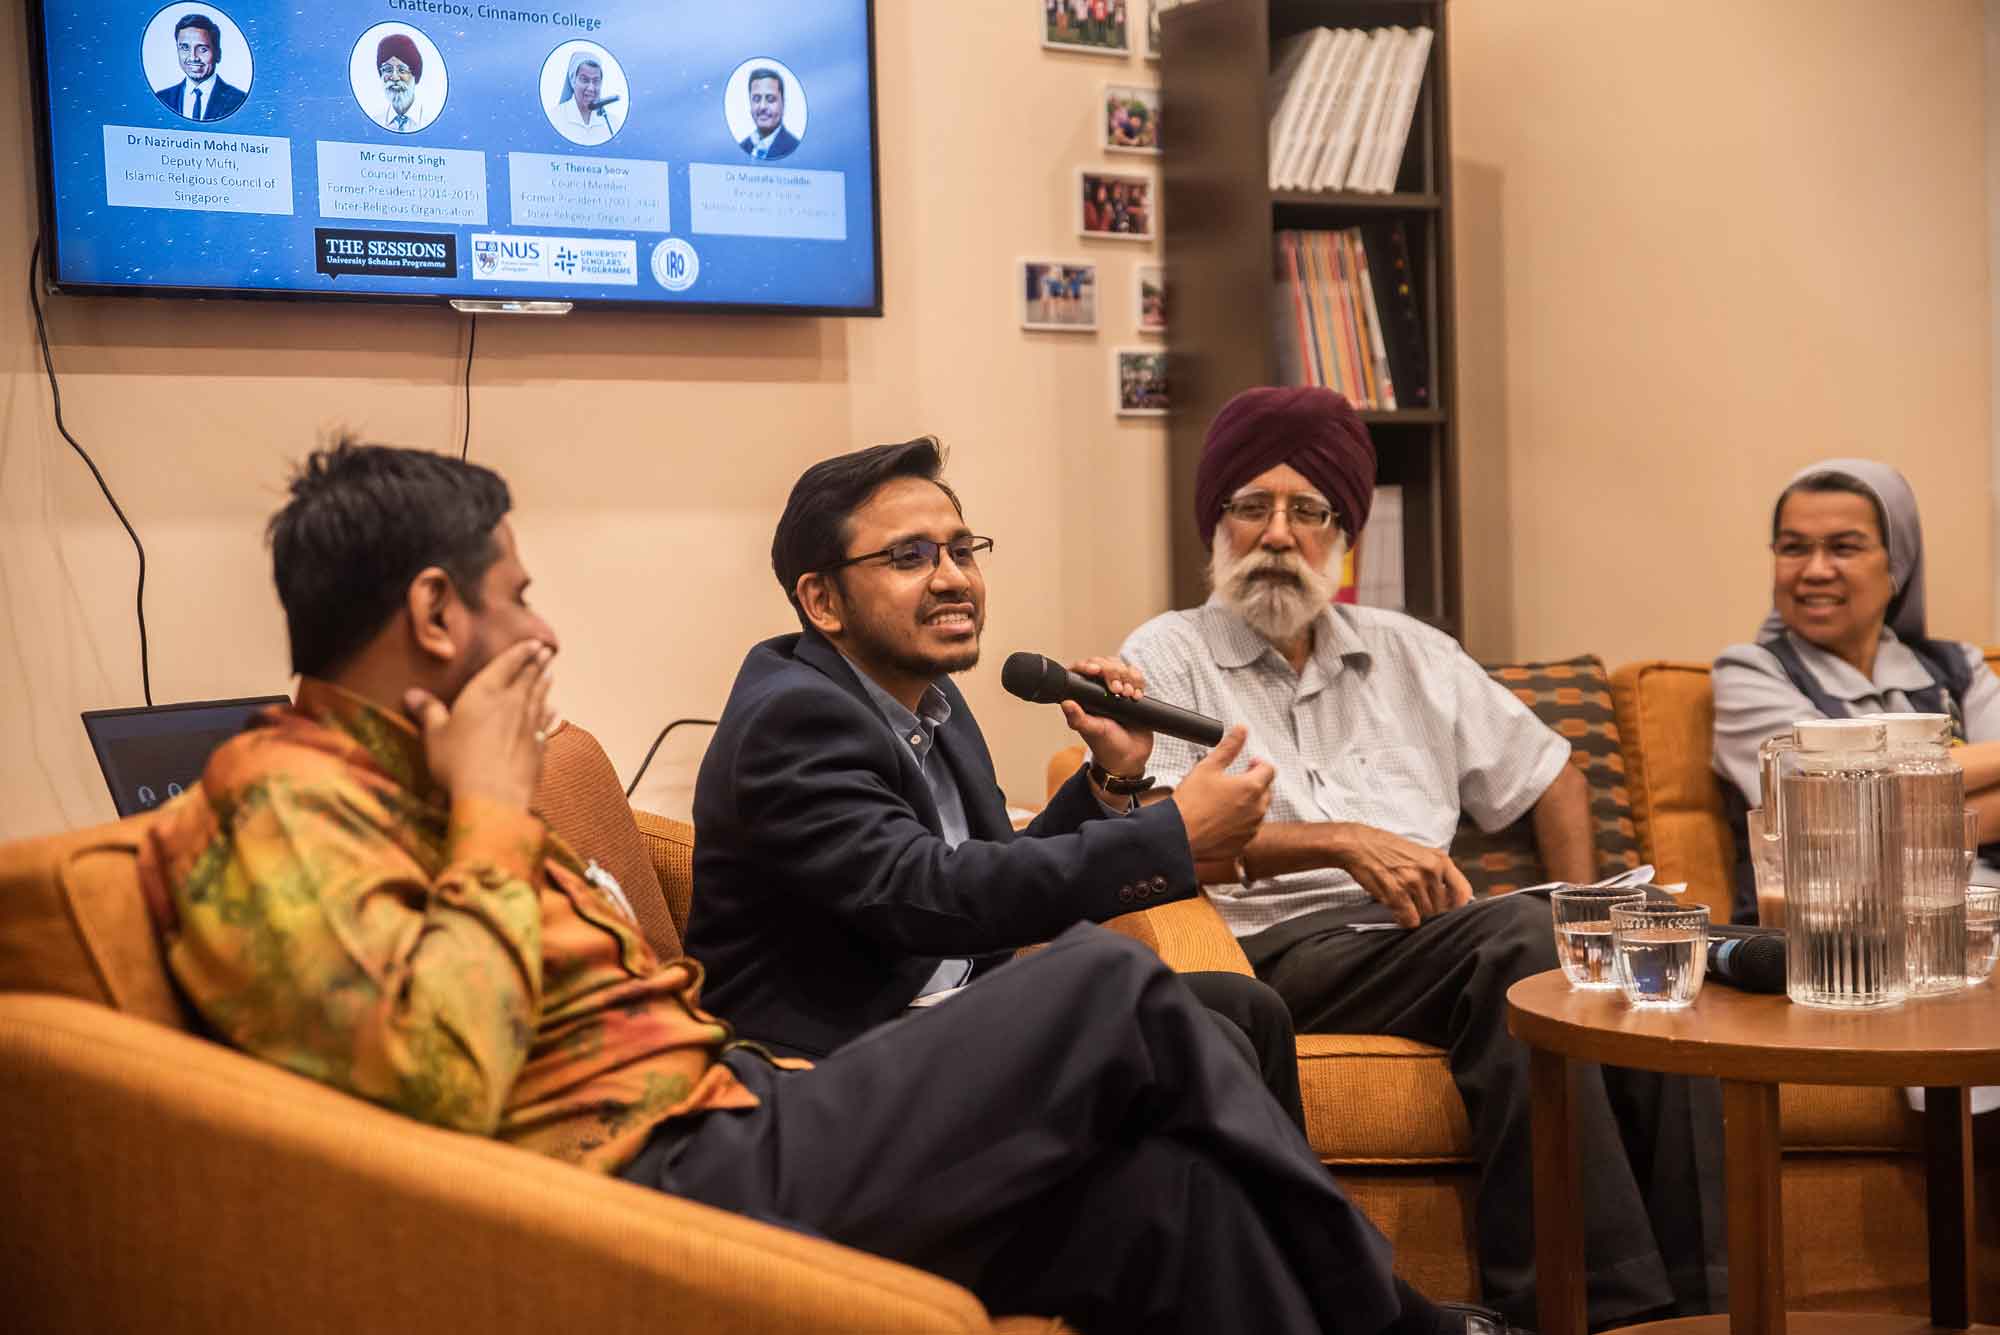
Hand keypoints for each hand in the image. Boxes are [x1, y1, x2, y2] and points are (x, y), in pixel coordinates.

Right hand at [403, 640, 556, 810]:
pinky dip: (549, 715)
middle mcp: (512, 703)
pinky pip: (545, 724)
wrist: (493, 795)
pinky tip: (554, 711)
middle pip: (528, 678)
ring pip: (540, 698)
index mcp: (486, 692)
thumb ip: (429, 712)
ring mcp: (529, 725)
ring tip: (550, 675)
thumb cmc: (458, 761)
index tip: (535, 643)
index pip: (508, 664)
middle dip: (537, 663)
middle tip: (547, 652)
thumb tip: (412, 694)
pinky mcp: (538, 747)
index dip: (521, 652)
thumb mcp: (435, 735)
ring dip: (545, 685)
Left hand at [1059, 656, 1152, 780]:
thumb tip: (1066, 703)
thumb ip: (1079, 719)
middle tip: (1118, 690)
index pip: (1081, 671)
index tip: (1096, 670)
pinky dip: (1138, 680)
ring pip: (1120, 666)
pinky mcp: (1131, 691)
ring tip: (1128, 695)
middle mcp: (1098, 690)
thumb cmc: (1107, 746)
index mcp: (1083, 697)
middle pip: (1103, 663)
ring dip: (1127, 676)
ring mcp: (1115, 689)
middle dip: (1112, 672)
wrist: (1131, 757)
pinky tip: (1137, 695)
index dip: (1087, 665)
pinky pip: (1135, 675)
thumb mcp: (1093, 732)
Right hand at [1170, 726, 1273, 863]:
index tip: (1249, 763)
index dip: (1259, 763)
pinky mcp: (1243, 843)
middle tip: (1237, 779)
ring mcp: (1251, 828)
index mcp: (1252, 787)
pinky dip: (1241, 821)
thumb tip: (1241, 731)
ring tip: (1227, 799)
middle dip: (1255, 782)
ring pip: (1259, 810)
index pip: (1269, 769)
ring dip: (1249, 802)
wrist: (1178, 834)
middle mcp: (1257, 809)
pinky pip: (1249, 828)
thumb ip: (1229, 747)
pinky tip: (1223, 817)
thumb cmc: (1190, 803)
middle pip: (1267, 789)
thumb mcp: (1208, 766)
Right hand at [1326, 824, 1471, 928]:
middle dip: (1431, 911)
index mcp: (1440, 860)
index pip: (1463, 892)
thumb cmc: (1386, 848)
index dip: (1458, 906)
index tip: (1450, 910)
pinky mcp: (1397, 892)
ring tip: (1404, 904)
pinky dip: (1405, 920)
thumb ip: (1437, 872)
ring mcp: (1414, 882)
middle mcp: (1430, 870)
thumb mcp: (1420, 853)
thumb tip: (1448, 897)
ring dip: (1416, 915)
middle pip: (1442, 907)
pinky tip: (1398, 912)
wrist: (1358, 845)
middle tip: (1417, 905)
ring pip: (1426, 915)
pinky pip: (1410, 919)